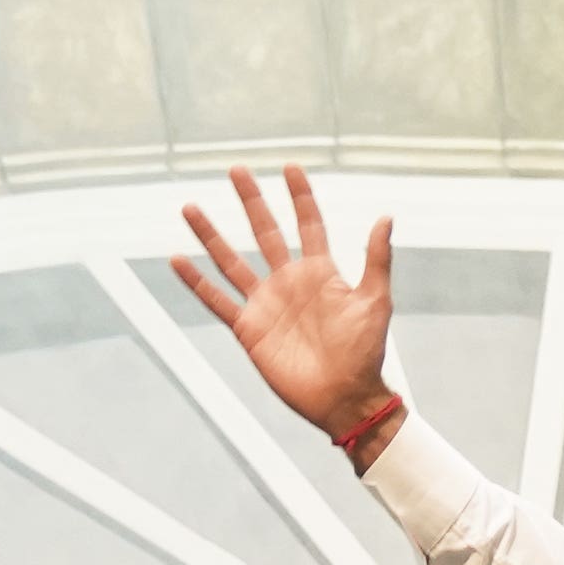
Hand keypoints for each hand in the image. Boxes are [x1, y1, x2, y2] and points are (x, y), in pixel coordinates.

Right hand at [170, 165, 397, 453]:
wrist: (345, 397)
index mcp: (320, 273)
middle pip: (265, 232)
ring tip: (190, 207)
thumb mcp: (375, 301)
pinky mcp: (249, 328)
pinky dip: (196, 282)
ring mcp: (266, 303)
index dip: (300, 197)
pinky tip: (177, 259)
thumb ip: (376, 259)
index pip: (308, 224)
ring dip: (211, 235)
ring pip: (231, 261)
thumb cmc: (365, 352)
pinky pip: (216, 300)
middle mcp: (289, 282)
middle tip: (236, 170)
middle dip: (251, 202)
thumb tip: (386, 217)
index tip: (290, 168)